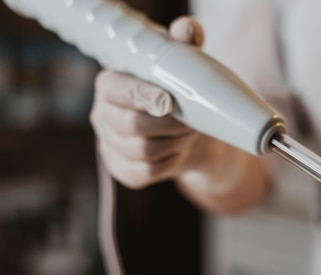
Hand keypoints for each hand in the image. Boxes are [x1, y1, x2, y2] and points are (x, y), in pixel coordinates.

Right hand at [90, 17, 228, 188]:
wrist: (186, 132)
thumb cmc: (178, 93)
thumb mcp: (181, 65)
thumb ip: (183, 44)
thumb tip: (186, 30)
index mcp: (110, 86)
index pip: (114, 90)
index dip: (140, 95)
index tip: (169, 100)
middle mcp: (103, 116)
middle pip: (131, 125)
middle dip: (169, 124)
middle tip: (191, 119)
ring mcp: (110, 146)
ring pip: (143, 151)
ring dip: (175, 143)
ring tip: (189, 133)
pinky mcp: (124, 171)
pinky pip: (148, 173)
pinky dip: (170, 163)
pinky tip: (178, 151)